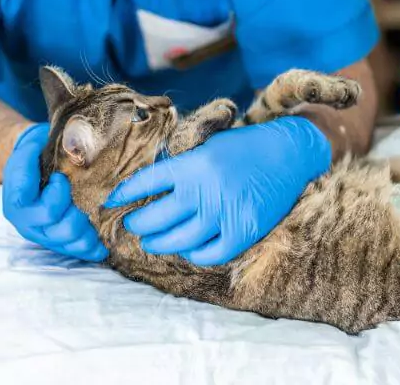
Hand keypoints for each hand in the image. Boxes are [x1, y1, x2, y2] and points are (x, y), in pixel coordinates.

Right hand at [3, 124, 108, 261]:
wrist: (36, 162)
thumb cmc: (39, 150)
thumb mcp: (34, 142)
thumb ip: (39, 146)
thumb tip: (66, 144)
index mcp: (17, 199)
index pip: (32, 205)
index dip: (54, 195)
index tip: (62, 178)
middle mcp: (26, 221)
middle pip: (54, 227)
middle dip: (74, 212)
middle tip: (85, 196)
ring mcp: (42, 233)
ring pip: (66, 240)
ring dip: (86, 231)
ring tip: (97, 217)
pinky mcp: (57, 241)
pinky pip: (75, 250)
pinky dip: (91, 248)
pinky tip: (103, 245)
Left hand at [105, 117, 330, 265]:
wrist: (288, 154)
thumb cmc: (246, 147)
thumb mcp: (208, 145)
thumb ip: (182, 167)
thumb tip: (150, 189)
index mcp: (193, 164)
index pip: (146, 182)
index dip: (124, 194)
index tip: (111, 202)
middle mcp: (205, 190)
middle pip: (156, 218)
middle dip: (137, 224)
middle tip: (131, 225)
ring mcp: (225, 213)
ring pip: (179, 240)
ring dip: (158, 243)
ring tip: (151, 242)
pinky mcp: (244, 230)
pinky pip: (210, 253)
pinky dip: (194, 254)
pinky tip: (188, 249)